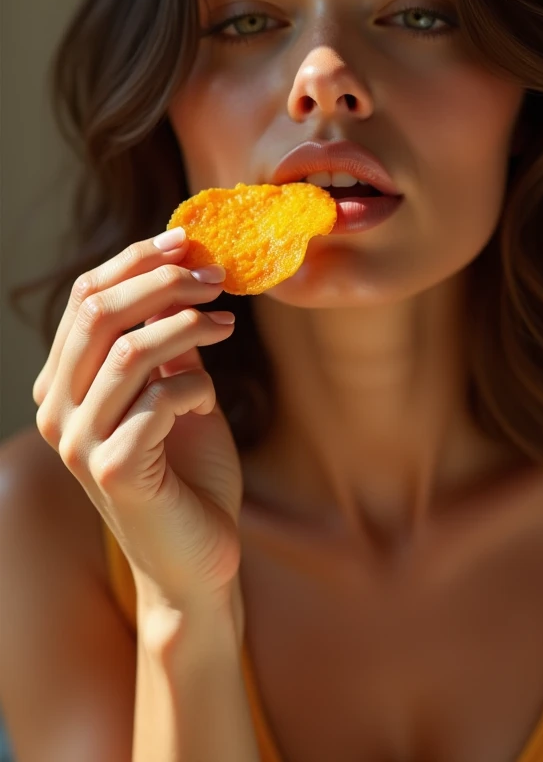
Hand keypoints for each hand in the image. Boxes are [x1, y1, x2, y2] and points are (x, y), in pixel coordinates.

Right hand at [33, 227, 244, 616]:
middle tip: (215, 277)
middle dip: (162, 281)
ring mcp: (78, 444)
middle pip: (98, 313)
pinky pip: (158, 401)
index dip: (135, 260)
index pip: (84, 298)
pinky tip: (208, 402)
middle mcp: (57, 411)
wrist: (198, 560)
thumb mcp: (176, 391)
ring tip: (226, 323)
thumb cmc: (189, 474)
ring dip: (187, 327)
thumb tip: (182, 273)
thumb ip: (167, 343)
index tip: (187, 241)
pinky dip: (195, 387)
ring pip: (129, 352)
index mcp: (64, 385)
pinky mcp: (112, 471)